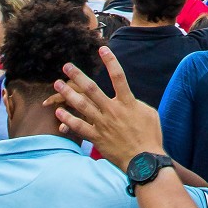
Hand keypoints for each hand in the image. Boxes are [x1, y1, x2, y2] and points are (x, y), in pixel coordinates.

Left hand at [51, 46, 162, 171]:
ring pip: (81, 105)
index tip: (102, 49)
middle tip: (67, 66)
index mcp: (128, 102)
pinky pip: (78, 126)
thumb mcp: (149, 113)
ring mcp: (102, 124)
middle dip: (77, 76)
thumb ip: (135, 103)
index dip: (110, 61)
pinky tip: (59, 112)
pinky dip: (67, 119)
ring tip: (57, 84)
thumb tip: (127, 99)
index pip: (118, 76)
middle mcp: (112, 110)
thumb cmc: (151, 135)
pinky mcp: (96, 137)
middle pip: (91, 89)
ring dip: (67, 94)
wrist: (144, 159)